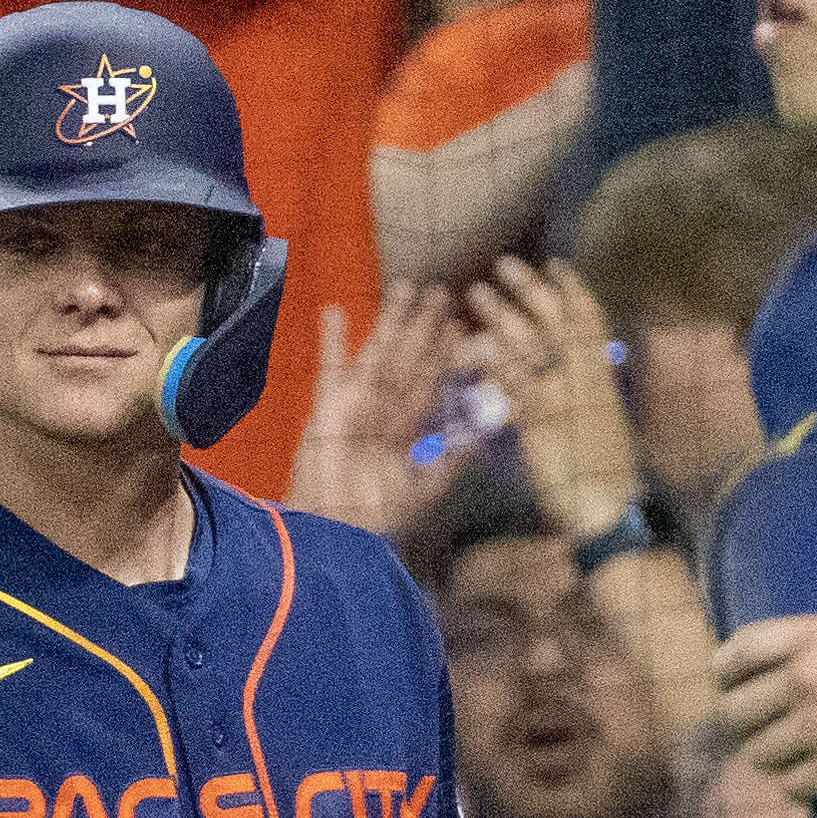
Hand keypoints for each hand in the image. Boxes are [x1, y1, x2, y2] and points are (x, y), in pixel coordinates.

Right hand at [285, 284, 466, 540]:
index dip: (447, 355)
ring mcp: (356, 404)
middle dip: (425, 327)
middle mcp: (384, 411)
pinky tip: (334, 311)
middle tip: (443, 293)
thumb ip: (456, 457)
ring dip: (389, 321)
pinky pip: (330, 366)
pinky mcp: (327, 405)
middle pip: (409, 360)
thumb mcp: (427, 486)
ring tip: (404, 287)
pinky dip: (331, 340)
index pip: (432, 383)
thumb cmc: (377, 515)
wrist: (333, 530)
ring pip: (378, 353)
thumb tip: (489, 430)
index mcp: (408, 430)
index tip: (464, 328)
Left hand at [463, 258, 645, 541]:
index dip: (573, 291)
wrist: (607, 509)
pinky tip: (476, 344)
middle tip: (504, 262)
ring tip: (476, 292)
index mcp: (600, 376)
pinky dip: (496, 361)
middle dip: (530, 289)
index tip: (558, 265)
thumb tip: (576, 374)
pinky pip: (517, 383)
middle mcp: (585, 377)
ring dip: (501, 313)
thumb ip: (585, 395)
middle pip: (557, 320)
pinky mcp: (543, 419)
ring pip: (532, 344)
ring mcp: (565, 395)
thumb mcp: (599, 424)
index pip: (590, 321)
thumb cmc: (602, 474)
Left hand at [713, 544, 816, 791]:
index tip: (729, 678)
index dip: (725, 668)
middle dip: (742, 719)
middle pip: (734, 711)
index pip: (737, 651)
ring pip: (758, 754)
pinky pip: (794, 787)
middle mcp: (806, 683)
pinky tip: (807, 781)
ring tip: (782, 754)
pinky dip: (796, 787)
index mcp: (815, 637)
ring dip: (768, 755)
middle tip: (758, 723)